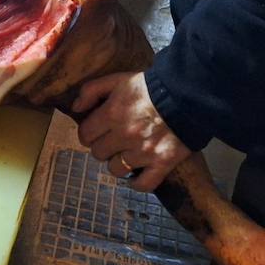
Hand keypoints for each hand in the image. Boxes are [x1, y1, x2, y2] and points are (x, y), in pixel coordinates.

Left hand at [73, 71, 191, 192]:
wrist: (188, 95)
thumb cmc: (151, 87)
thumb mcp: (118, 79)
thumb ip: (91, 90)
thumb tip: (76, 108)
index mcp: (112, 114)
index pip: (85, 135)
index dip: (89, 133)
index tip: (97, 131)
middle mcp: (125, 135)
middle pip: (98, 153)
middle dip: (103, 146)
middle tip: (114, 140)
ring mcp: (144, 152)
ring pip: (116, 170)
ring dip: (119, 163)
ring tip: (127, 153)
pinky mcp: (162, 163)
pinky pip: (143, 184)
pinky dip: (138, 182)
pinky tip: (138, 173)